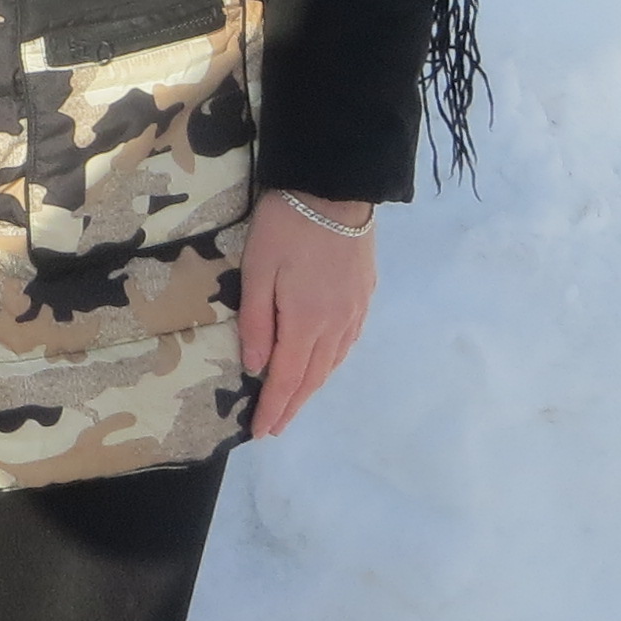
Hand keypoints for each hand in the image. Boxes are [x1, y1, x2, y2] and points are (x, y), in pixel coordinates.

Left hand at [237, 189, 375, 437]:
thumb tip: (255, 367)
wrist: (335, 188)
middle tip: (276, 427)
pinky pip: (348, 342)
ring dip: (313, 387)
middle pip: (313, 377)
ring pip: (333, 362)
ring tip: (295, 402)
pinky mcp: (365, 294)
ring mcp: (355, 310)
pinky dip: (332, 362)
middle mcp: (336, 325)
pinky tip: (325, 364)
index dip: (273, 408)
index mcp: (306, 323)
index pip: (287, 379)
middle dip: (293, 405)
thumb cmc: (286, 226)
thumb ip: (256, 322)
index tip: (260, 432)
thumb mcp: (257, 270)